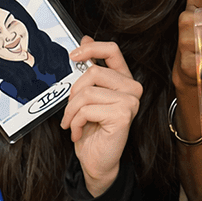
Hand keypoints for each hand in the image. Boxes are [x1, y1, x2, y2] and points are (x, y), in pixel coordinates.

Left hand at [60, 37, 142, 196]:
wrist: (97, 160)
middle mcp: (131, 88)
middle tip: (70, 110)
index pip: (112, 50)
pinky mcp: (123, 115)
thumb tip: (85, 40)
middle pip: (93, 72)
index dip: (91, 49)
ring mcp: (130, 101)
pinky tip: (78, 132)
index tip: (74, 56)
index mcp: (123, 79)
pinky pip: (87, 109)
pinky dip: (76, 122)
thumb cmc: (94, 130)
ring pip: (87, 92)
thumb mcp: (88, 96)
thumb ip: (91, 69)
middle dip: (73, 93)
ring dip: (71, 111)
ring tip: (72, 123)